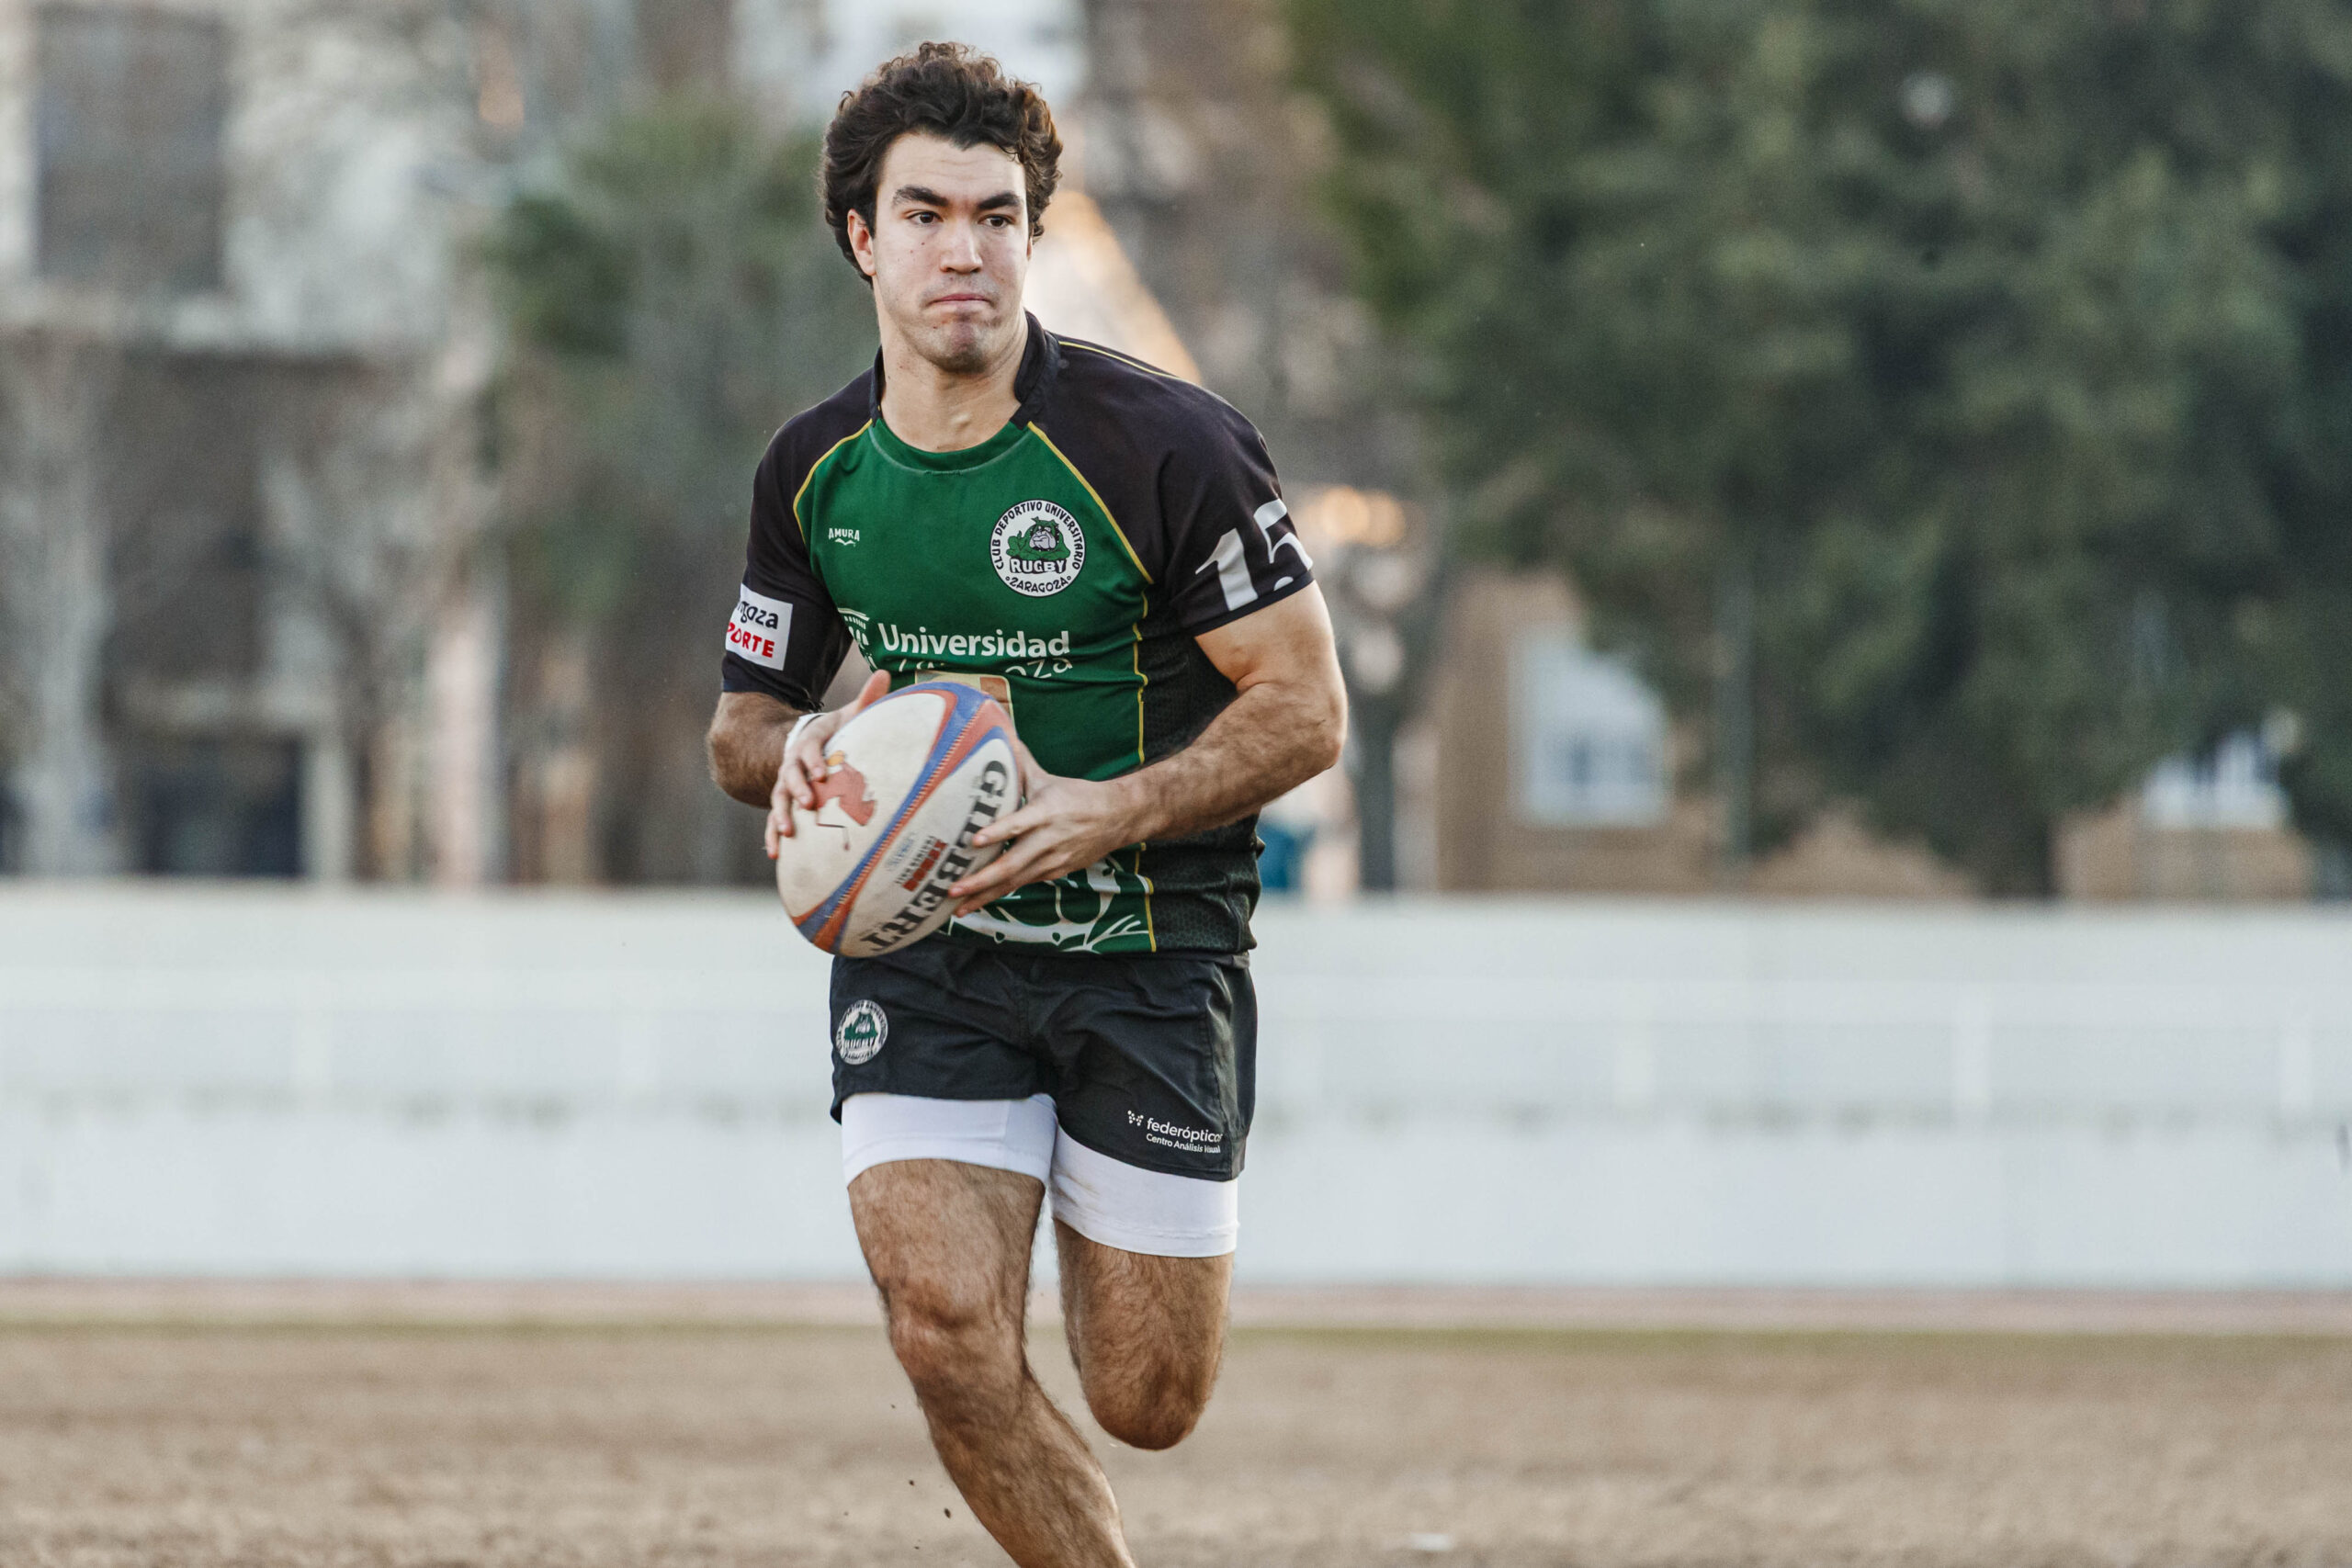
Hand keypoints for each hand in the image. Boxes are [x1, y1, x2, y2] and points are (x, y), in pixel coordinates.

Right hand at [766, 669, 890, 858]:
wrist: (808, 744)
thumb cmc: (836, 733)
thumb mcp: (849, 715)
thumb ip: (866, 699)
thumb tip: (884, 673)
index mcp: (810, 743)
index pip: (810, 750)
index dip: (814, 760)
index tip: (822, 772)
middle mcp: (793, 764)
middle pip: (790, 777)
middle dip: (798, 790)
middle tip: (808, 803)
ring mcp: (786, 785)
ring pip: (778, 800)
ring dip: (780, 816)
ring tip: (786, 833)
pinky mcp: (785, 804)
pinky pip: (774, 821)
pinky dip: (773, 836)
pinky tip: (775, 854)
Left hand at [950, 739, 1146, 912]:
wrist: (1117, 818)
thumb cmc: (1077, 795)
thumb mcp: (1048, 779)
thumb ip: (1020, 762)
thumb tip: (1000, 734)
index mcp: (1046, 811)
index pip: (1019, 823)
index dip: (997, 833)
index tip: (973, 841)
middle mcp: (1048, 839)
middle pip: (1012, 864)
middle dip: (980, 879)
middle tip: (953, 888)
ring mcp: (1053, 860)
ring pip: (1015, 882)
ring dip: (985, 896)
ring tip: (957, 908)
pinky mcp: (1055, 873)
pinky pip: (1024, 885)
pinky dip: (1000, 895)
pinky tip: (978, 902)